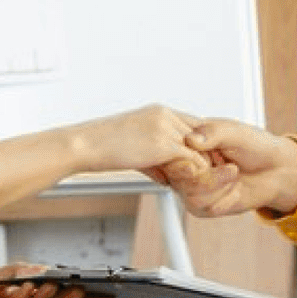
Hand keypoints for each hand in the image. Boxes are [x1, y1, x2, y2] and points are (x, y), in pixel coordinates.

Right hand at [71, 105, 212, 187]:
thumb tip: (167, 177)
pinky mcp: (164, 144)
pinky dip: (194, 173)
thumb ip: (154, 161)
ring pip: (199, 148)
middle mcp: (166, 116)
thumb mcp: (134, 148)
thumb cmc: (103, 147)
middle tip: (211, 173)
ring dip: (201, 166)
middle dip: (207, 155)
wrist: (86, 145)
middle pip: (201, 134)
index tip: (205, 161)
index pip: (193, 124)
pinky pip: (192, 159)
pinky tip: (189, 185)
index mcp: (160, 112)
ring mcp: (166, 128)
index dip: (201, 144)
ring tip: (199, 182)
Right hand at [176, 118, 296, 216]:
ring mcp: (195, 187)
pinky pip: (205, 209)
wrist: (277, 170)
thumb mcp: (236, 132)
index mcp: (191, 143)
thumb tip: (191, 140)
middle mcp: (189, 165)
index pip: (170, 153)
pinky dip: (225, 200)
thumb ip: (213, 133)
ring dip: (219, 188)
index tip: (201, 161)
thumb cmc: (257, 146)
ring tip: (234, 175)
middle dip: (207, 177)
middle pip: (178, 179)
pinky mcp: (205, 205)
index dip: (183, 160)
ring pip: (191, 197)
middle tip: (231, 167)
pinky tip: (235, 189)